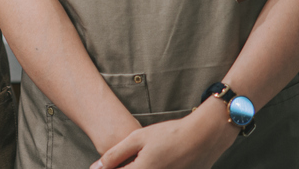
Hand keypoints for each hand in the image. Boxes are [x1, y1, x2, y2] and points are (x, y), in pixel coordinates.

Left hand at [90, 100, 237, 168]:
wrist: (203, 137)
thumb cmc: (169, 134)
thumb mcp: (138, 138)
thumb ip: (115, 154)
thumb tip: (95, 167)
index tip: (104, 166)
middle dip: (124, 168)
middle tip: (131, 158)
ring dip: (138, 167)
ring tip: (145, 156)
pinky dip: (153, 168)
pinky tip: (155, 160)